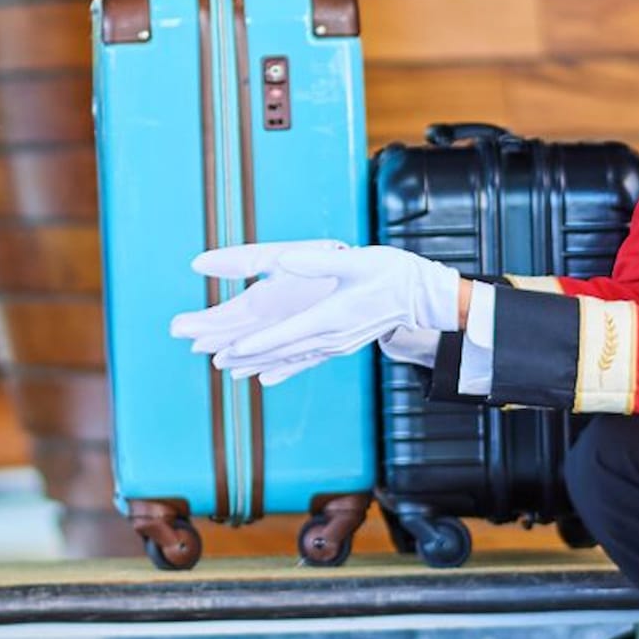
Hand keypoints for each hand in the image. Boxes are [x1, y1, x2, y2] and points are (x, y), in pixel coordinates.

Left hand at [184, 242, 467, 383]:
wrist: (423, 297)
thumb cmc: (392, 273)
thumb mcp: (356, 261)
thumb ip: (317, 263)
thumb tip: (284, 260)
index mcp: (331, 316)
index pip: (287, 333)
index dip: (258, 342)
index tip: (232, 348)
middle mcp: (331, 337)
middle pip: (282, 351)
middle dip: (247, 357)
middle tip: (214, 360)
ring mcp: (336, 345)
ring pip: (290, 359)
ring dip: (259, 364)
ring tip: (228, 370)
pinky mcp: (341, 345)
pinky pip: (305, 361)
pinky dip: (282, 369)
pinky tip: (265, 378)